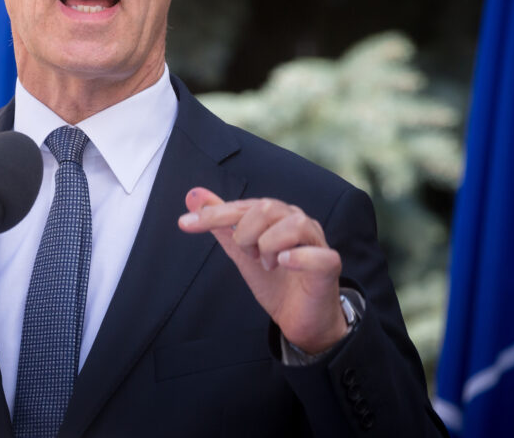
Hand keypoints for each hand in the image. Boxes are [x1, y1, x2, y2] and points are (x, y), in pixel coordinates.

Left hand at [179, 187, 347, 354]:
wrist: (299, 318)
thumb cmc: (274, 281)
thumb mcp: (240, 252)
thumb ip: (220, 224)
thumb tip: (193, 196)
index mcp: (276, 215)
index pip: (242, 206)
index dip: (213, 214)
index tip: (184, 224)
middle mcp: (298, 221)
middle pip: (266, 208)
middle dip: (246, 234)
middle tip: (248, 256)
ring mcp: (316, 242)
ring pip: (292, 224)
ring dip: (269, 246)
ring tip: (268, 265)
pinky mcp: (329, 265)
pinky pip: (318, 255)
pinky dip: (297, 258)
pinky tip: (283, 264)